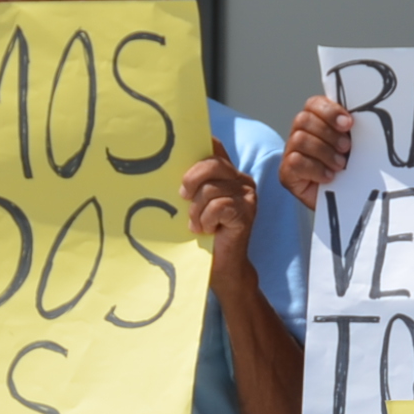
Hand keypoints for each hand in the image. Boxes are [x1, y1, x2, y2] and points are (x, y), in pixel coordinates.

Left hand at [181, 141, 257, 278]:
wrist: (222, 269)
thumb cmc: (204, 236)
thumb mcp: (193, 204)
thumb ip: (191, 184)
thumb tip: (165, 163)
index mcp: (229, 174)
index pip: (215, 148)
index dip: (200, 143)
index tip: (181, 148)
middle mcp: (242, 180)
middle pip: (213, 163)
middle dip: (192, 179)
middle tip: (183, 197)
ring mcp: (248, 196)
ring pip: (212, 189)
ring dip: (197, 210)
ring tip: (198, 224)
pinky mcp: (247, 213)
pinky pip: (218, 206)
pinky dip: (207, 220)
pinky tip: (208, 230)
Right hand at [278, 96, 351, 212]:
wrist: (349, 201)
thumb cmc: (354, 170)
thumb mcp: (358, 145)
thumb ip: (353, 128)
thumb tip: (357, 116)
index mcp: (318, 121)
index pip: (314, 103)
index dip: (330, 111)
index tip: (348, 124)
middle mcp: (300, 133)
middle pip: (303, 119)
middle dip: (328, 133)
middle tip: (346, 148)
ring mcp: (291, 153)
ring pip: (299, 139)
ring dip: (324, 152)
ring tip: (340, 165)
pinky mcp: (287, 173)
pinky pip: (295, 162)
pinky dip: (316, 169)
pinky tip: (329, 177)